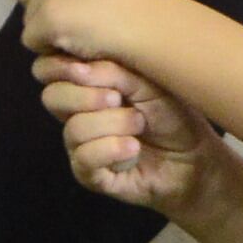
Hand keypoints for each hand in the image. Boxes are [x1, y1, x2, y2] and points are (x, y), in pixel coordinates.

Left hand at [12, 0, 170, 65]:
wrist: (158, 29)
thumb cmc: (139, 4)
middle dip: (35, 3)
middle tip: (67, 16)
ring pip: (26, 16)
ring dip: (45, 28)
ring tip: (80, 31)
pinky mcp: (50, 18)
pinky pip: (31, 39)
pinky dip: (49, 47)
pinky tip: (78, 44)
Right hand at [36, 54, 221, 214]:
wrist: (194, 158)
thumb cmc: (171, 115)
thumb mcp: (145, 83)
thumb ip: (111, 71)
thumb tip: (79, 69)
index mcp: (85, 85)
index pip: (47, 70)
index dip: (59, 66)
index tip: (85, 66)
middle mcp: (76, 114)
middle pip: (52, 97)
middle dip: (86, 95)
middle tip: (119, 99)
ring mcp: (80, 146)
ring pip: (74, 129)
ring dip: (112, 124)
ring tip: (139, 126)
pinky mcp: (90, 175)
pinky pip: (85, 158)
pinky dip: (112, 149)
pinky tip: (133, 148)